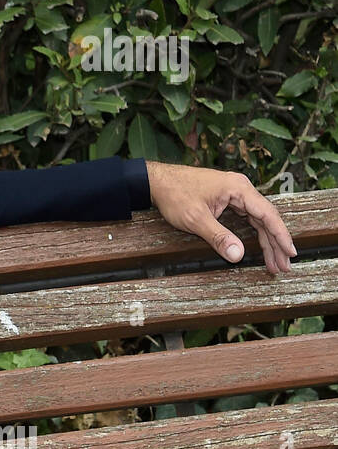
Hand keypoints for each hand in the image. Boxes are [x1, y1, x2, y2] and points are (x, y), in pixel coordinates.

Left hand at [146, 161, 297, 273]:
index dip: (281, 236)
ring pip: (258, 221)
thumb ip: (218, 237)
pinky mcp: (228, 199)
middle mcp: (241, 189)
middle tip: (283, 267)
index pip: (268, 214)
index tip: (290, 253)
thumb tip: (238, 255)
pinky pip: (248, 218)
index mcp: (238, 188)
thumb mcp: (195, 219)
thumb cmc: (174, 194)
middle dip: (275, 244)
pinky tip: (262, 248)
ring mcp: (235, 193)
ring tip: (275, 263)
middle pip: (266, 219)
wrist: (157, 181)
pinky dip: (255, 234)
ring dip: (267, 241)